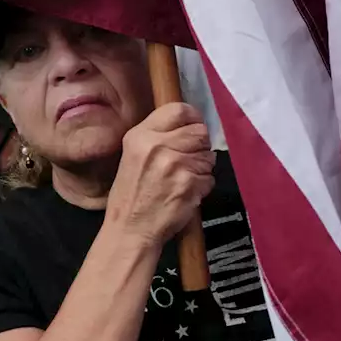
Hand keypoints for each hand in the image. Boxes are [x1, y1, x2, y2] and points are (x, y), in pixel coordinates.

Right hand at [105, 103, 215, 248]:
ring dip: (202, 168)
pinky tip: (186, 194)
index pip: (179, 109)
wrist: (130, 230)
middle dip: (200, 146)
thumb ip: (158, 137)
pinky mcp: (189, 184)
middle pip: (200, 131)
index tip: (194, 127)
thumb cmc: (131, 195)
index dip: (193, 118)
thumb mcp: (133, 155)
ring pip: (209, 156)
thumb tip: (189, 126)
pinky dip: (203, 187)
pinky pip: (209, 178)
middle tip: (190, 159)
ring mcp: (176, 165)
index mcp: (141, 135)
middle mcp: (158, 145)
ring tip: (184, 180)